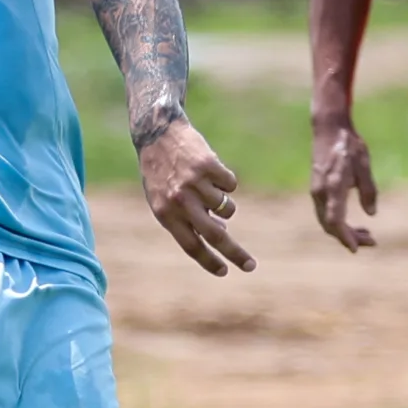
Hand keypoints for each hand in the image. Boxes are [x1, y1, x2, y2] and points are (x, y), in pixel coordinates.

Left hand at [138, 118, 255, 276]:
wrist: (157, 135)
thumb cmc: (161, 173)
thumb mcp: (164, 200)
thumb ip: (187, 219)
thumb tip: (221, 230)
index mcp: (165, 213)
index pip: (190, 245)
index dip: (209, 261)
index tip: (223, 272)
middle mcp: (180, 200)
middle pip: (215, 235)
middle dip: (235, 253)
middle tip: (250, 266)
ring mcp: (195, 183)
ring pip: (226, 208)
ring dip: (225, 205)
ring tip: (209, 189)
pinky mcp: (209, 165)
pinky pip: (231, 184)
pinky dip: (226, 181)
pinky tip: (210, 170)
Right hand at [309, 117, 378, 249]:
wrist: (329, 127)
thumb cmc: (349, 144)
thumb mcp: (364, 166)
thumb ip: (368, 191)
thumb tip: (371, 213)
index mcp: (333, 188)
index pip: (335, 221)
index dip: (345, 237)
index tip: (356, 249)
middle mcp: (320, 193)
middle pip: (330, 225)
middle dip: (349, 237)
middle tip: (372, 241)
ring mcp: (316, 191)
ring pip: (327, 220)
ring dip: (344, 230)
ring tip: (366, 234)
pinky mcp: (317, 188)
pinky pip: (325, 212)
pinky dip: (338, 221)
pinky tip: (352, 221)